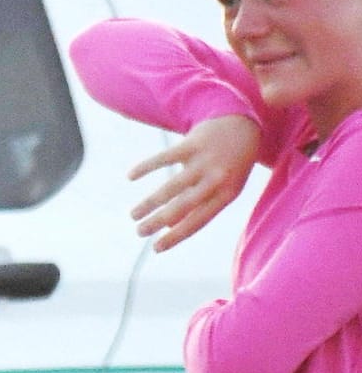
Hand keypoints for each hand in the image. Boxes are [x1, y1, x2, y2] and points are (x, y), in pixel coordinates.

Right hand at [128, 115, 259, 252]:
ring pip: (171, 187)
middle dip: (158, 222)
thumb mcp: (224, 185)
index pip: (198, 221)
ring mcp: (204, 161)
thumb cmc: (231, 162)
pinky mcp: (191, 144)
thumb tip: (169, 226)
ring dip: (150, 203)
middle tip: (139, 232)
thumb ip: (200, 204)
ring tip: (133, 215)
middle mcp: (216, 179)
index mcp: (227, 194)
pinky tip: (130, 176)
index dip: (176, 236)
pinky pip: (164, 158)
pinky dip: (146, 167)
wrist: (243, 124)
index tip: (157, 248)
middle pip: (182, 207)